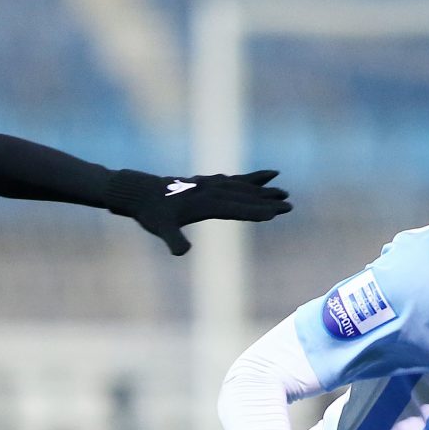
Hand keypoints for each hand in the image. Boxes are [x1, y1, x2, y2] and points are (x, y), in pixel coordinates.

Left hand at [103, 169, 290, 254]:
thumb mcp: (160, 228)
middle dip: (266, 200)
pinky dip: (249, 178)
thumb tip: (182, 252)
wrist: (139, 192)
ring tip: (282, 189)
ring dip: (262, 188)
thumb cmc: (150, 212)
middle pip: (244, 196)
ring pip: (241, 186)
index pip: (235, 209)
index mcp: (204, 203)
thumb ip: (173, 240)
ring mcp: (209, 184)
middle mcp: (210, 191)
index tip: (275, 214)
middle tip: (289, 204)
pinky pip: (233, 179)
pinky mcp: (206, 182)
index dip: (255, 212)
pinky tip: (262, 177)